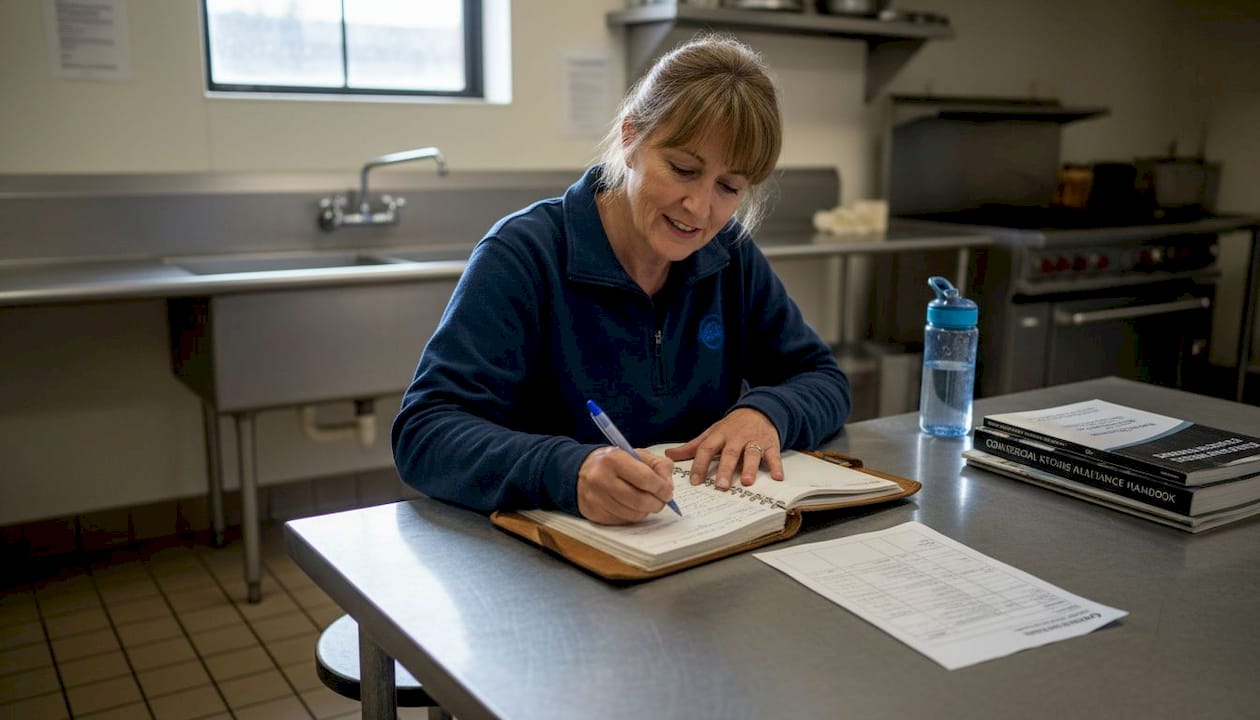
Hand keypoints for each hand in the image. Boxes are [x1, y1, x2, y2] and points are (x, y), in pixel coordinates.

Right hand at [576, 446, 675, 524]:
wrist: (580, 470)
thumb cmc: (613, 462)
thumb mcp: (636, 454)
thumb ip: (658, 465)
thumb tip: (668, 487)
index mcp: (613, 459)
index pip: (645, 478)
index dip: (661, 488)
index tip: (668, 492)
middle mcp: (601, 478)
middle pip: (640, 500)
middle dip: (657, 503)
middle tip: (661, 501)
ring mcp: (595, 498)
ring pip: (632, 514)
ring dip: (645, 511)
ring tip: (646, 502)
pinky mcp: (593, 513)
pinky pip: (622, 521)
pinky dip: (632, 516)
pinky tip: (631, 506)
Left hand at [665, 408, 781, 489]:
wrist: (759, 410)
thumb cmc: (731, 427)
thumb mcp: (711, 433)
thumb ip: (692, 446)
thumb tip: (669, 455)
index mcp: (719, 435)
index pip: (706, 449)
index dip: (699, 465)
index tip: (695, 482)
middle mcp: (736, 437)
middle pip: (730, 453)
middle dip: (724, 469)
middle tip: (720, 486)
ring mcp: (754, 440)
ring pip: (752, 454)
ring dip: (750, 468)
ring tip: (747, 482)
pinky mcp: (771, 443)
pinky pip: (774, 455)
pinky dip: (776, 466)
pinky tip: (777, 477)